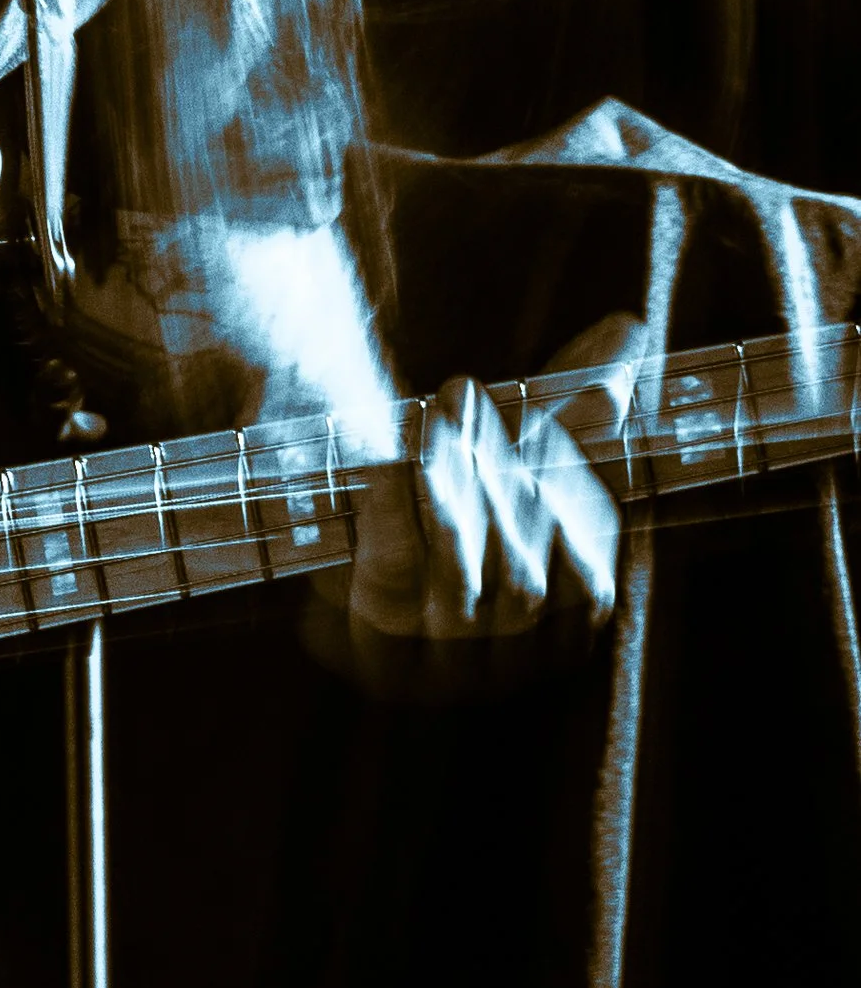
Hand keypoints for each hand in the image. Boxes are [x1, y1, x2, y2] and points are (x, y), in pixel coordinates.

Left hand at [343, 312, 643, 666]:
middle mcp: (521, 646)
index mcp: (577, 604)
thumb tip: (630, 327)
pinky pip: (390, 573)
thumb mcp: (525, 445)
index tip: (537, 417)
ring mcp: (451, 660)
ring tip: (427, 419)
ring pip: (457, 575)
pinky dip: (391, 513)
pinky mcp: (382, 650)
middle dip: (493, 472)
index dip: (562, 486)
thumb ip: (579, 395)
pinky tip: (383, 460)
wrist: (359, 566)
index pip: (583, 561)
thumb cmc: (465, 498)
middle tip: (463, 393)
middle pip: (518, 567)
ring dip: (443, 489)